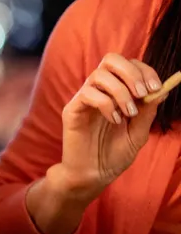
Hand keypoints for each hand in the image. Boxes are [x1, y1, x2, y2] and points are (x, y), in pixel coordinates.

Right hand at [58, 53, 162, 197]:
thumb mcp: (139, 132)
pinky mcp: (72, 110)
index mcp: (116, 91)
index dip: (144, 70)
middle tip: (142, 94)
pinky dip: (107, 104)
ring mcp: (84, 99)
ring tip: (129, 113)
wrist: (95, 174)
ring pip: (99, 75)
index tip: (156, 88)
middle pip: (111, 59)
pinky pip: (88, 94)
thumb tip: (161, 90)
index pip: (128, 65)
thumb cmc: (115, 154)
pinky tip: (114, 120)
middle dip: (131, 73)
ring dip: (120, 91)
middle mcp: (99, 90)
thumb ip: (148, 110)